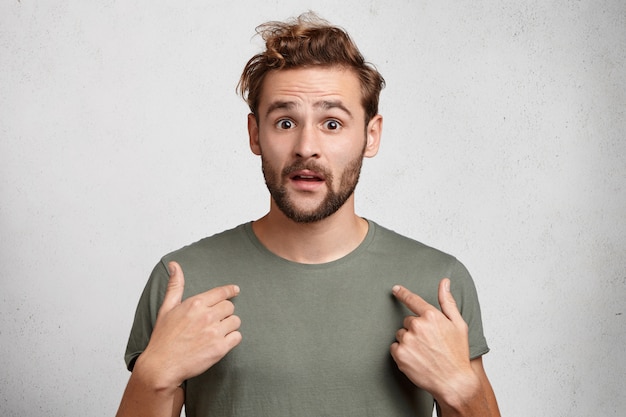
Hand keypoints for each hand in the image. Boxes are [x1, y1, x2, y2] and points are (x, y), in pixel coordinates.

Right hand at [137, 261, 241, 389]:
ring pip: (235, 321)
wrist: (162, 366)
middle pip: (229, 307)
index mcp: (195, 304)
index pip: (221, 292)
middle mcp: (207, 316)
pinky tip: (221, 342)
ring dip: (229, 326)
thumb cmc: (163, 338)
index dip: (230, 291)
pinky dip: (232, 339)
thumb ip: (175, 286)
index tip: (235, 290)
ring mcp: (214, 332)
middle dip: (224, 312)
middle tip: (214, 320)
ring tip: (216, 332)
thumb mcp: (167, 308)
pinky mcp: (220, 348)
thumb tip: (174, 265)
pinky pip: (237, 337)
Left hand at [390, 279, 478, 401]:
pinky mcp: (400, 354)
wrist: (453, 382)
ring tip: (424, 352)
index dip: (403, 293)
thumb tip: (444, 283)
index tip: (395, 289)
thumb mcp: (459, 325)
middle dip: (415, 329)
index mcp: (432, 316)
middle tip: (429, 343)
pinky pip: (394, 347)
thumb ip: (448, 302)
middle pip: (407, 321)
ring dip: (408, 341)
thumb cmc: (458, 354)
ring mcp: (407, 340)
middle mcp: (417, 326)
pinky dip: (402, 352)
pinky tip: (416, 359)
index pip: (413, 300)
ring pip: (401, 334)